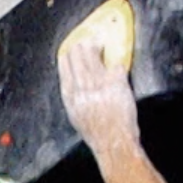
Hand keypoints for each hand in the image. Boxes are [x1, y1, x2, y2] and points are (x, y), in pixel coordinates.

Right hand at [56, 27, 139, 152]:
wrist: (113, 143)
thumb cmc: (96, 133)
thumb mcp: (76, 115)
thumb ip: (75, 96)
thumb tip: (76, 82)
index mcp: (70, 94)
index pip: (64, 64)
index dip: (69, 53)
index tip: (72, 47)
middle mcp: (82, 86)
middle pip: (78, 54)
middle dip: (83, 44)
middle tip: (89, 40)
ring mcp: (99, 83)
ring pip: (94, 53)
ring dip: (98, 45)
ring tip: (101, 41)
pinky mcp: (117, 83)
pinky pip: (116, 64)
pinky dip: (117, 62)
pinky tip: (117, 61)